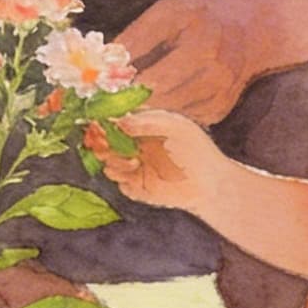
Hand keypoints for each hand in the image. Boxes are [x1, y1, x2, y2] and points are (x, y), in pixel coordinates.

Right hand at [89, 108, 225, 213]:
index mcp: (141, 127)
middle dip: (99, 142)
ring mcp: (133, 167)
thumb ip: (146, 121)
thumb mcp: (174, 126)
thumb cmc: (196, 149)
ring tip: (133, 161)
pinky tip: (135, 171)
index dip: (102, 121)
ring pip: (107, 162)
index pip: (113, 120)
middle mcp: (134, 146)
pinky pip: (118, 182)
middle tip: (103, 142)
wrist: (210, 183)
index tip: (97, 122)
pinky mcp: (136, 187)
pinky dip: (121, 176)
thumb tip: (118, 120)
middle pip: (103, 142)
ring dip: (113, 160)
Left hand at [118, 0, 271, 124]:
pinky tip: (153, 102)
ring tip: (124, 100)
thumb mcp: (168, 12)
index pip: (154, 80)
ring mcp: (220, 96)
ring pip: (171, 116)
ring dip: (144, 112)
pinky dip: (165, 115)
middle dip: (130, 102)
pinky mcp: (219, 110)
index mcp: (201, 46)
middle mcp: (216, 75)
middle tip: (105, 100)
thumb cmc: (201, 15)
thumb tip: (105, 65)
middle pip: (162, 102)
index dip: (124, 88)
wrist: (250, 27)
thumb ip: (137, 37)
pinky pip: (183, 121)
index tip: (100, 89)